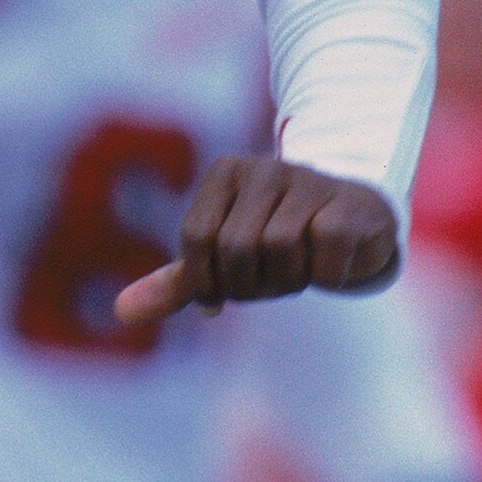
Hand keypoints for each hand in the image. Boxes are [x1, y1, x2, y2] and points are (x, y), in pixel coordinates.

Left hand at [114, 154, 398, 326]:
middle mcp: (263, 168)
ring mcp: (308, 180)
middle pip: (235, 249)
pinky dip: (325, 274)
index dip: (208, 281)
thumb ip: (178, 283)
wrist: (359, 219)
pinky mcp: (346, 202)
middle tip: (268, 284)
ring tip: (298, 273)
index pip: (196, 239)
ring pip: (278, 250)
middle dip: (249, 284)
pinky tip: (331, 266)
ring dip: (288, 282)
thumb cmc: (280, 238)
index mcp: (224, 174)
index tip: (225, 292)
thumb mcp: (224, 258)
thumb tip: (122, 313)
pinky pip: (324, 251)